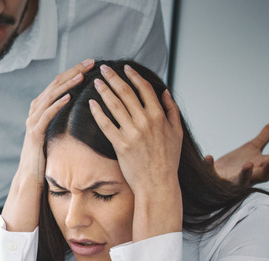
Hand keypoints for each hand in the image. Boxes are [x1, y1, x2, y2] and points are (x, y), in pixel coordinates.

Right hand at [2, 59, 94, 231]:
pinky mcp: (34, 134)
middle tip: (90, 62)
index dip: (75, 72)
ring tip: (81, 76)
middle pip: (55, 85)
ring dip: (66, 84)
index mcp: (43, 109)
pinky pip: (45, 115)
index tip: (92, 64)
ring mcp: (33, 122)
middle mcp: (36, 111)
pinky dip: (56, 105)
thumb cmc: (48, 157)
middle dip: (73, 72)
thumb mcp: (59, 134)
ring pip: (50, 96)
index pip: (60, 84)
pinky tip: (68, 97)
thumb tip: (87, 109)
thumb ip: (66, 120)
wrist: (30, 179)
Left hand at [89, 63, 182, 238]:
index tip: (125, 68)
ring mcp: (132, 132)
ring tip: (96, 82)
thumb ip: (172, 111)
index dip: (133, 76)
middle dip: (113, 78)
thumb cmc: (168, 160)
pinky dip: (97, 112)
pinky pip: (106, 124)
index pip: (144, 89)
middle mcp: (146, 121)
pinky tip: (91, 103)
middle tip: (103, 69)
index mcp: (160, 116)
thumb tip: (165, 92)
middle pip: (126, 93)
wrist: (158, 184)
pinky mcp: (120, 145)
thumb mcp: (177, 133)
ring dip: (104, 90)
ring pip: (115, 105)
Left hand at [204, 119, 268, 186]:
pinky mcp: (215, 180)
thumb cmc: (236, 165)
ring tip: (248, 165)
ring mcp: (232, 180)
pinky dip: (209, 166)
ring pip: (240, 181)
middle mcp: (248, 176)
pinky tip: (208, 157)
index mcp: (259, 166)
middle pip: (262, 175)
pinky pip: (211, 174)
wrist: (215, 179)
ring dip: (245, 173)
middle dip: (268, 168)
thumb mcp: (253, 147)